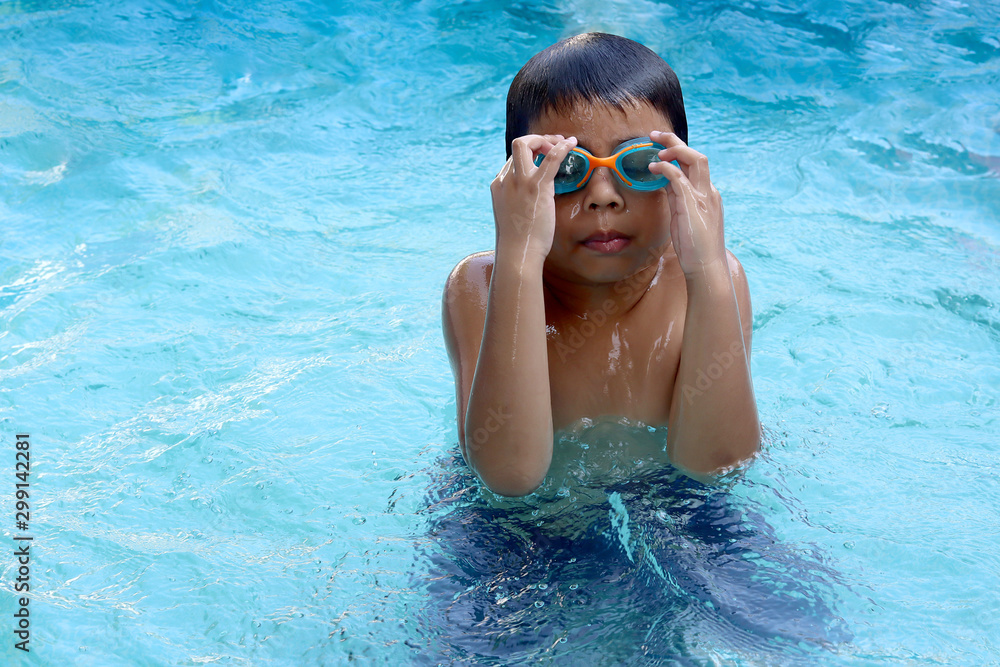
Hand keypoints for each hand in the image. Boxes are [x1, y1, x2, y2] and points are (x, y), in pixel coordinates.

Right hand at [490, 134, 577, 262]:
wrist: (518, 254)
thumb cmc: (519, 242)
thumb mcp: (514, 217)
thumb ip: (519, 203)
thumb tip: (533, 202)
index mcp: (499, 186)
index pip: (513, 160)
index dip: (530, 155)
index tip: (543, 158)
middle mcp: (506, 180)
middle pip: (517, 145)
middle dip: (537, 140)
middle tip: (552, 147)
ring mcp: (519, 182)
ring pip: (527, 144)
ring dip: (546, 140)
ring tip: (562, 144)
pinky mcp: (536, 187)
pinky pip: (550, 158)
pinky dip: (562, 147)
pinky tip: (572, 144)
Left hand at [648, 131, 726, 276]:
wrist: (706, 266)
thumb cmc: (695, 247)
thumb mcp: (684, 217)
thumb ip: (677, 199)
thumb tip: (665, 184)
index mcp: (708, 195)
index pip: (696, 166)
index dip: (679, 153)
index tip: (661, 148)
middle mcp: (709, 192)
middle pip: (697, 156)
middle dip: (676, 142)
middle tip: (656, 135)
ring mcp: (704, 197)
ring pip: (694, 160)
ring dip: (673, 149)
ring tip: (654, 145)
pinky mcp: (693, 204)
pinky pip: (680, 178)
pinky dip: (666, 168)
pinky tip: (654, 167)